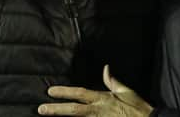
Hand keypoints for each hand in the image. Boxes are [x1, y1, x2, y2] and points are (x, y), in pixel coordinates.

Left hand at [38, 65, 152, 115]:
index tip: (50, 91)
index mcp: (103, 99)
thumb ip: (112, 82)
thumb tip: (106, 69)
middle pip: (74, 110)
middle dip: (57, 110)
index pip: (80, 93)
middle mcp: (99, 111)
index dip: (64, 92)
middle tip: (41, 109)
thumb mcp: (126, 92)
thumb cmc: (138, 108)